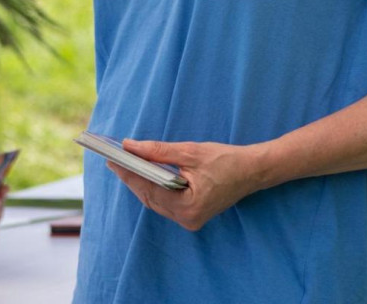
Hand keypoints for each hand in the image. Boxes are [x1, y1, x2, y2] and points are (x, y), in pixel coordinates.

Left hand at [109, 139, 265, 231]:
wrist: (253, 170)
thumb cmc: (226, 160)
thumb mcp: (191, 152)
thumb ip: (159, 151)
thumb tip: (130, 146)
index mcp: (188, 207)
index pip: (150, 189)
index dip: (129, 173)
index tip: (112, 158)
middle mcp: (187, 219)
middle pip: (149, 198)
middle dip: (131, 178)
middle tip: (113, 159)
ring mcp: (189, 220)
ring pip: (155, 201)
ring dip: (140, 183)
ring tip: (124, 164)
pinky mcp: (191, 215)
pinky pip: (164, 202)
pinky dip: (153, 188)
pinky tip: (144, 174)